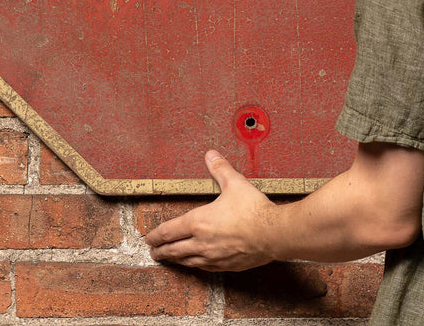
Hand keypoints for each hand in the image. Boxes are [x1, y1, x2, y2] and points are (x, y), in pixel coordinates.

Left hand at [145, 150, 274, 271]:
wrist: (274, 233)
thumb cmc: (254, 210)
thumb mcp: (235, 183)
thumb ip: (220, 169)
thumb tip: (210, 155)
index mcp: (198, 222)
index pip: (168, 231)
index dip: (155, 236)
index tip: (149, 238)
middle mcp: (201, 243)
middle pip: (173, 250)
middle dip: (161, 251)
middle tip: (154, 252)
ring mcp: (213, 257)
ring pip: (187, 261)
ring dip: (176, 260)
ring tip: (171, 259)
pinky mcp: (226, 265)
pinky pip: (204, 268)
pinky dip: (195, 266)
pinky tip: (196, 264)